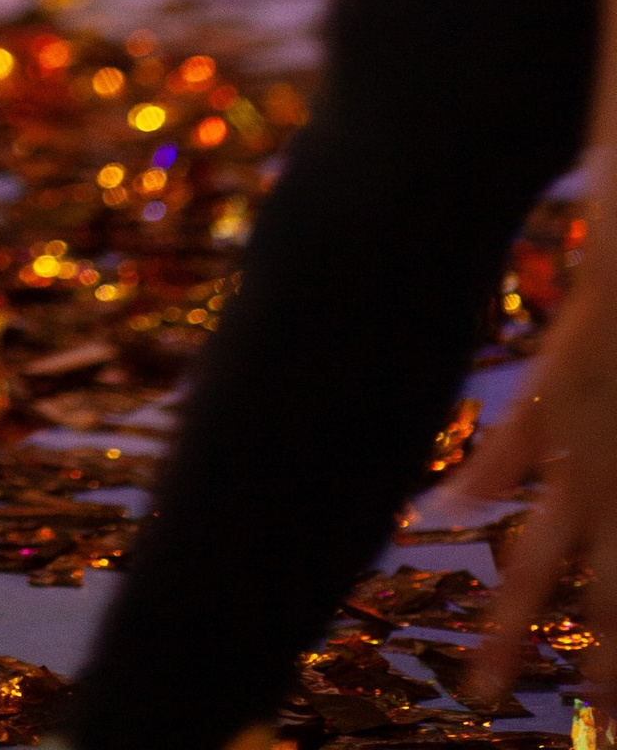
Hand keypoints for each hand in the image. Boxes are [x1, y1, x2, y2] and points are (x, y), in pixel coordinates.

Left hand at [465, 253, 616, 712]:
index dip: (505, 636)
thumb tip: (439, 511)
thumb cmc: (593, 328)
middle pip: (608, 600)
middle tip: (583, 722)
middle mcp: (613, 484)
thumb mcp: (538, 394)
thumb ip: (496, 459)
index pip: (530, 572)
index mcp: (569, 469)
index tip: (481, 694)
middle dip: (600, 671)